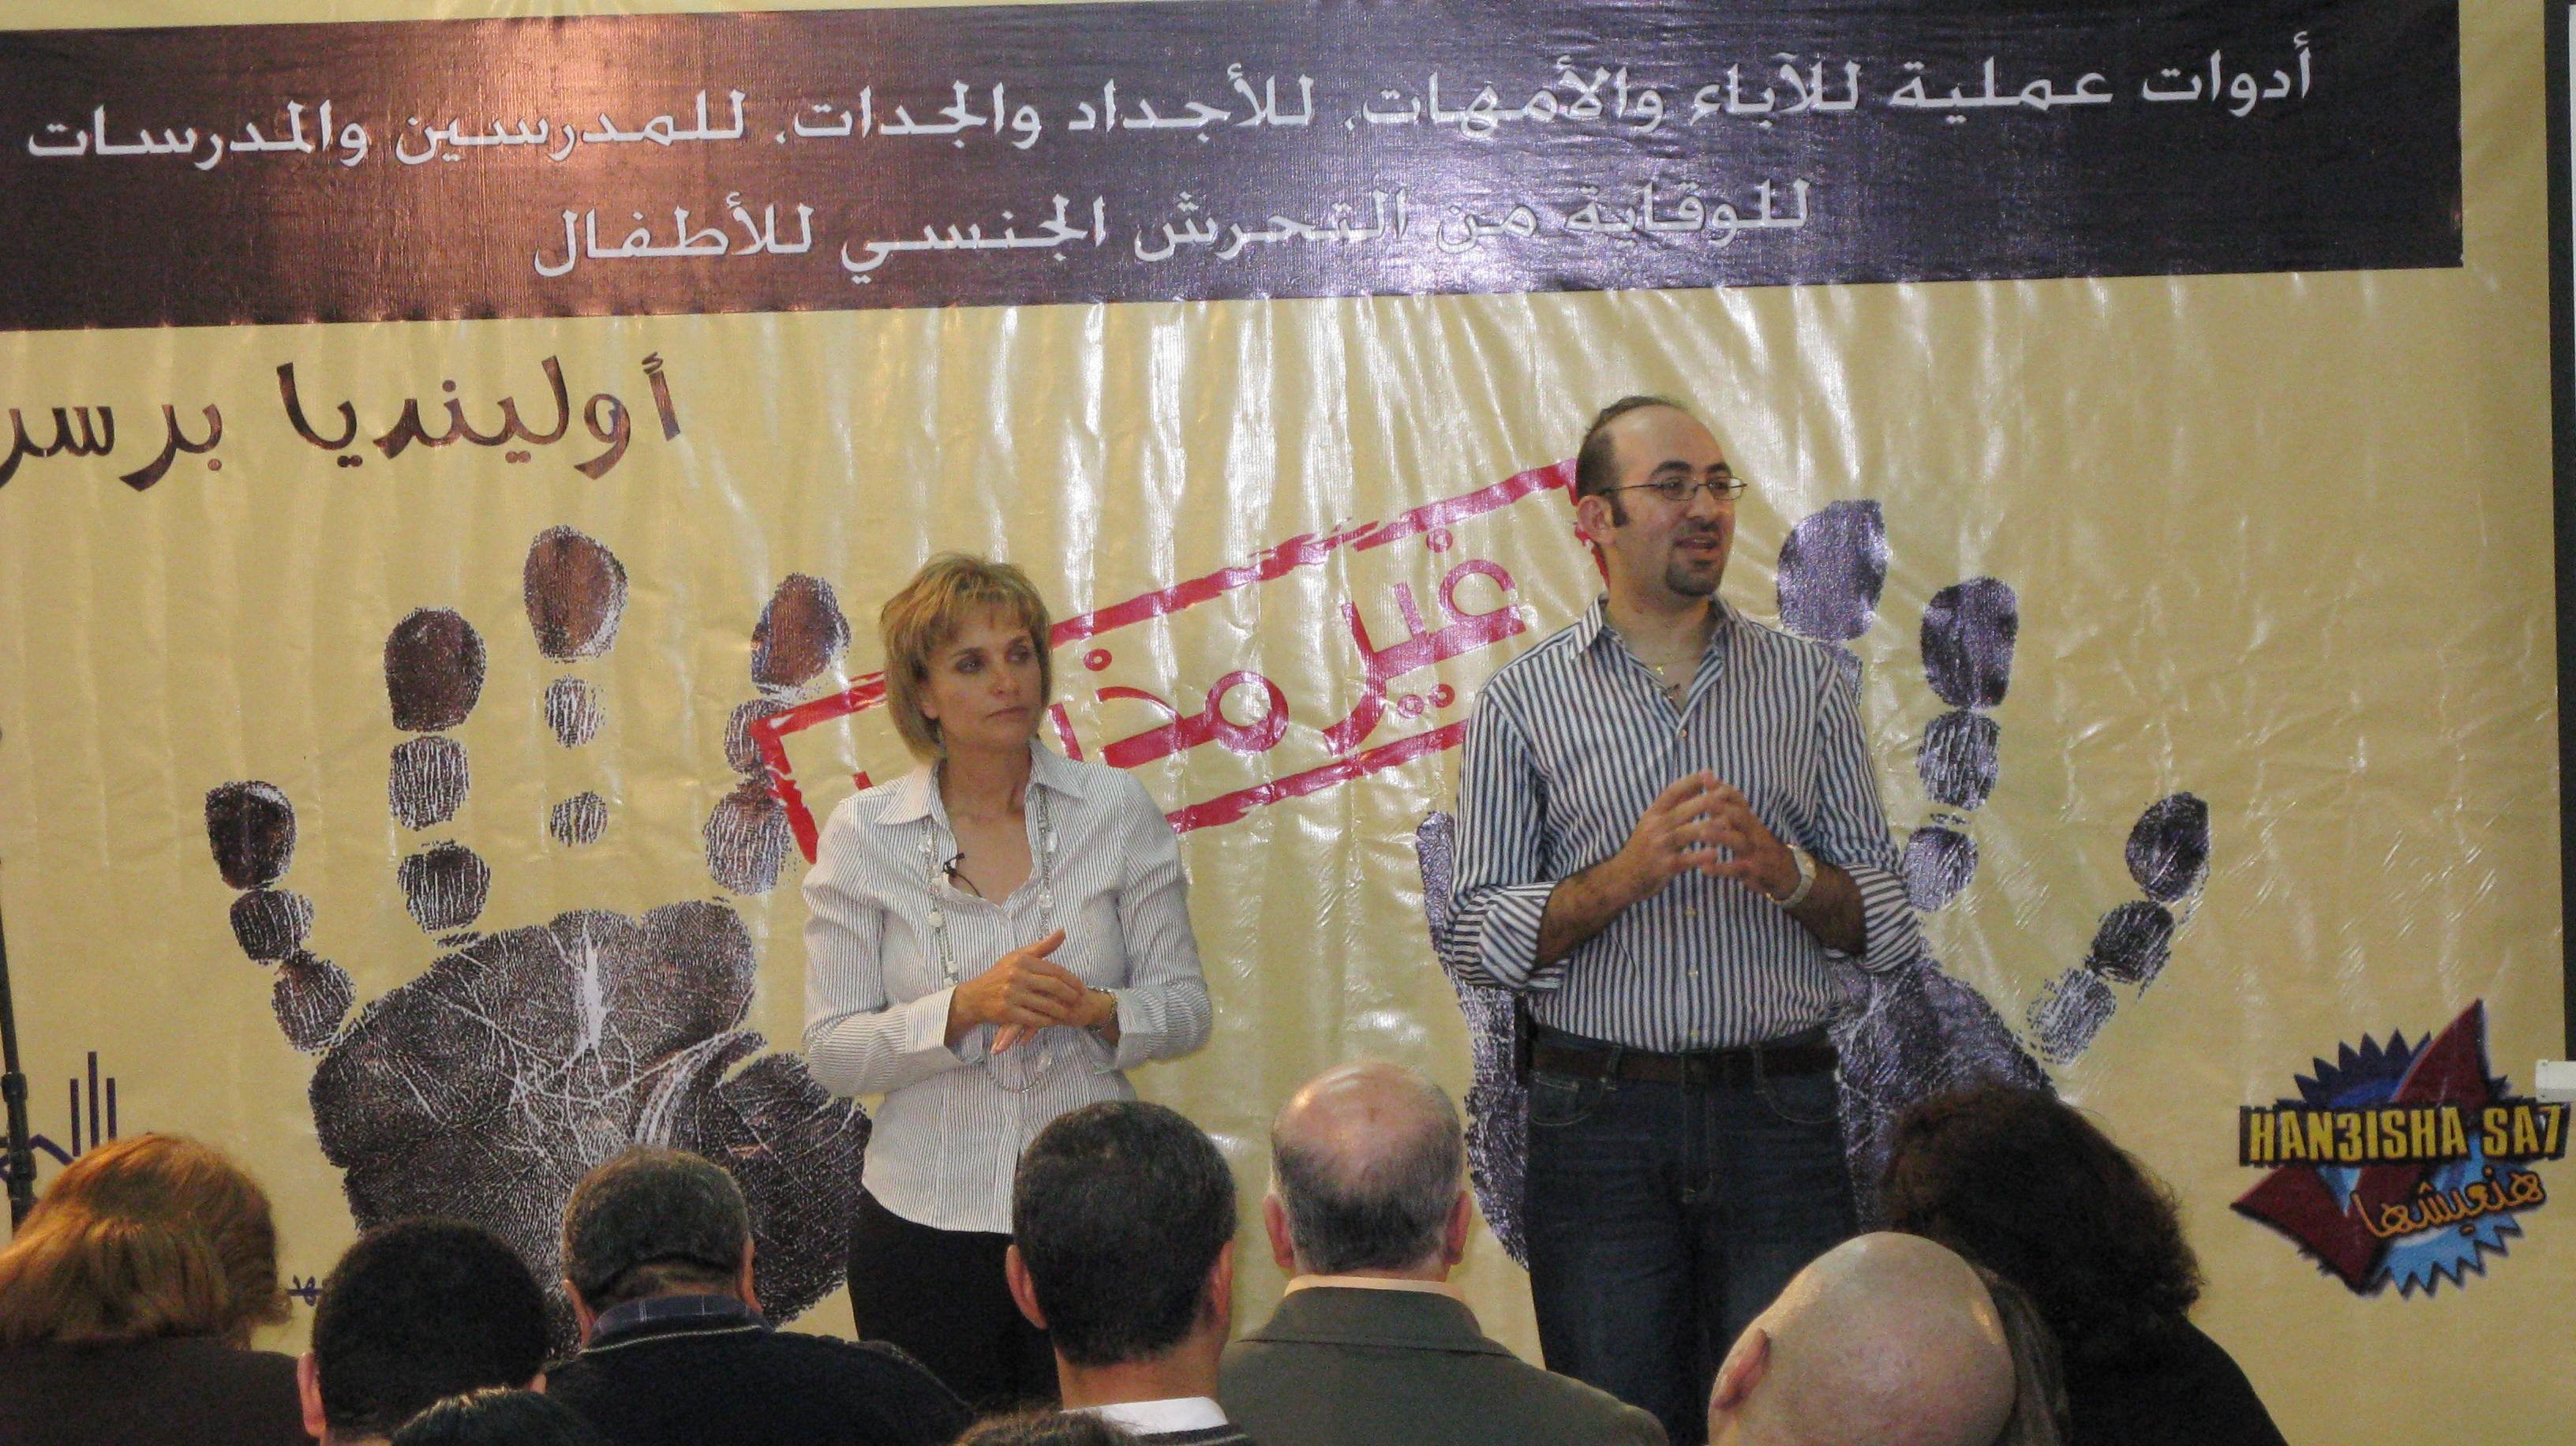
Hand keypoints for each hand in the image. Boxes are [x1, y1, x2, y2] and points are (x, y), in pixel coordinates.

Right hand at [949, 930, 1092, 1046]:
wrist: (974, 996)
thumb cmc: (999, 975)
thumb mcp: (1017, 956)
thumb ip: (1042, 947)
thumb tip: (1063, 931)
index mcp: (1021, 961)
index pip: (1054, 970)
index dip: (1071, 979)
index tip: (1082, 987)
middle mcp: (1016, 976)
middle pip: (1053, 986)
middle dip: (1070, 995)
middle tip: (1080, 1001)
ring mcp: (1011, 995)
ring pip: (1045, 1004)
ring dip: (1061, 1010)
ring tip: (1071, 1013)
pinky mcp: (1007, 1012)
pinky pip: (1034, 1019)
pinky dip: (1046, 1021)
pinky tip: (1054, 1021)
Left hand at [993, 988, 1116, 1052]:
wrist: (1085, 1004)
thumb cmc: (1057, 999)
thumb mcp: (1036, 996)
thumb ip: (1018, 999)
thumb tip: (994, 1006)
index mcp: (1031, 977)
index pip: (1009, 992)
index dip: (995, 1005)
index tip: (981, 1017)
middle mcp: (1038, 987)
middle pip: (1014, 1003)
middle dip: (1001, 1024)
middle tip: (988, 1038)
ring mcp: (1048, 998)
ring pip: (1026, 1014)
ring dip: (1012, 1032)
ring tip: (999, 1047)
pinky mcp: (1059, 1009)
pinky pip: (1041, 1021)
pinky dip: (1031, 1032)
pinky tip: (1021, 1043)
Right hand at [1609, 772, 1725, 901]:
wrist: (1623, 877)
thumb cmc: (1643, 847)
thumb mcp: (1652, 822)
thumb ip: (1673, 804)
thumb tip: (1695, 781)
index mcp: (1653, 814)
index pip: (1671, 792)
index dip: (1690, 781)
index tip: (1709, 774)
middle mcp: (1654, 827)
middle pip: (1683, 810)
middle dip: (1707, 801)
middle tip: (1727, 796)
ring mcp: (1659, 847)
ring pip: (1685, 833)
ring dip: (1708, 827)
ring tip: (1728, 823)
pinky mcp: (1664, 867)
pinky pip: (1685, 860)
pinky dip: (1700, 856)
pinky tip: (1715, 854)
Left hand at [1696, 782, 1799, 899]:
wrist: (1786, 873)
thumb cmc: (1757, 845)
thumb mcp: (1746, 825)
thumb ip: (1725, 806)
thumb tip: (1706, 777)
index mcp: (1750, 819)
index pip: (1738, 798)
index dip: (1722, 788)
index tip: (1704, 778)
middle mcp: (1753, 831)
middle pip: (1739, 815)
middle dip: (1721, 807)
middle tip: (1701, 802)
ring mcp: (1754, 851)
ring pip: (1738, 841)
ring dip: (1720, 836)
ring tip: (1701, 833)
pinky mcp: (1753, 871)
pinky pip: (1737, 869)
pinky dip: (1721, 869)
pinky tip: (1704, 868)